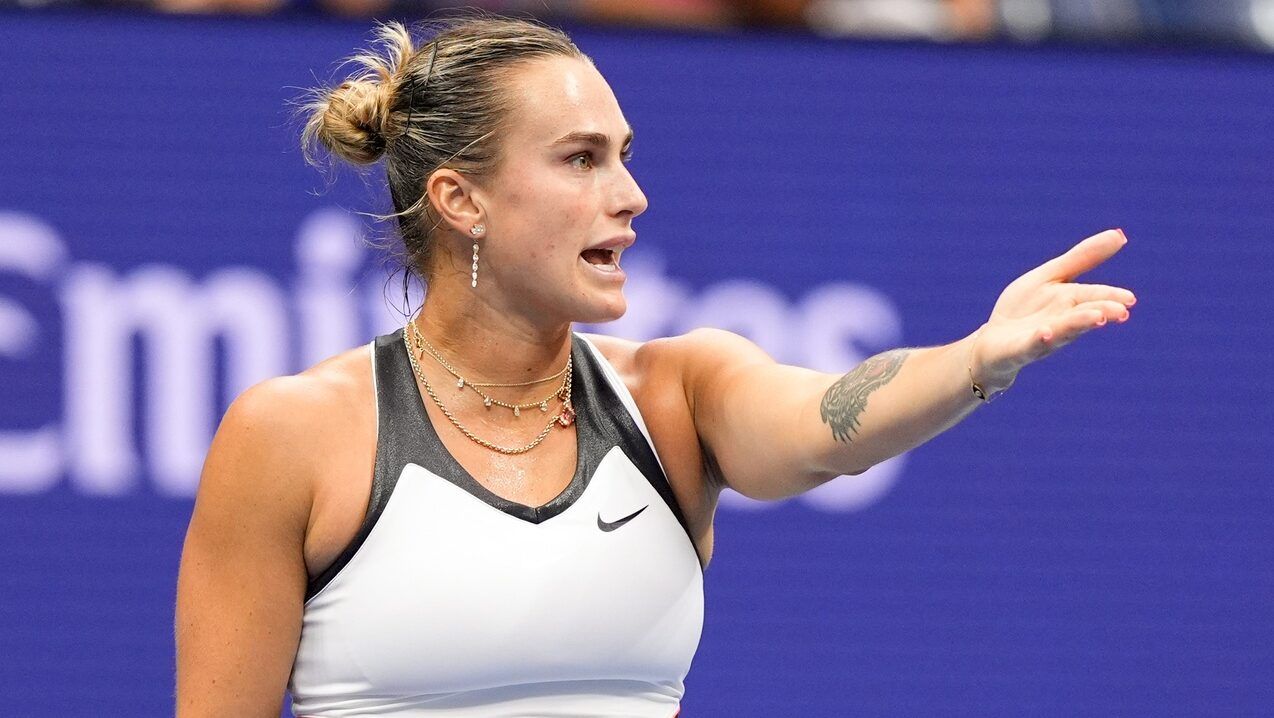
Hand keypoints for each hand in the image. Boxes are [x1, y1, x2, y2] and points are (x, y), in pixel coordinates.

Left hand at [971, 228, 1135, 390]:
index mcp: (1069, 303)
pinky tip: (1045, 332)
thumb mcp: (1050, 276)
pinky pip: (1030, 345)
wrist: (992, 342)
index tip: (1130, 299)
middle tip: (1120, 312)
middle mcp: (1060, 323)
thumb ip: (1081, 258)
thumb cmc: (1025, 309)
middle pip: (1081, 316)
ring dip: (1078, 324)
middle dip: (1100, 312)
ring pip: (1062, 331)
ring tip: (1097, 317)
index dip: (1110, 297)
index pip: (1093, 297)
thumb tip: (1120, 234)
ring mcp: (1040, 338)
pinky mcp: (1019, 349)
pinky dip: (1039, 339)